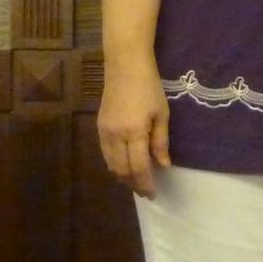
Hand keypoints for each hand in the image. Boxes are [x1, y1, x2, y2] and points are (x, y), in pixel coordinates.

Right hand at [98, 59, 170, 197]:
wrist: (125, 67)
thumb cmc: (149, 88)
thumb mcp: (162, 114)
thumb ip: (161, 142)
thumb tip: (163, 166)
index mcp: (135, 132)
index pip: (140, 167)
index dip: (146, 183)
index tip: (152, 194)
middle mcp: (116, 136)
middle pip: (122, 170)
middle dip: (134, 184)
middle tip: (145, 192)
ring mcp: (105, 132)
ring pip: (111, 164)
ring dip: (123, 177)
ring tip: (135, 183)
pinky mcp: (99, 127)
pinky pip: (105, 153)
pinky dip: (114, 164)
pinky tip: (123, 166)